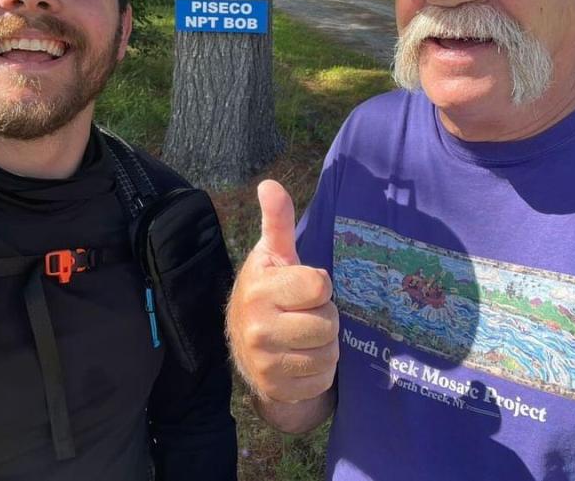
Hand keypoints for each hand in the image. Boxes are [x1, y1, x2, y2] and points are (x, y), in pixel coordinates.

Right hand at [227, 179, 338, 403]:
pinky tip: (300, 359)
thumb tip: (269, 184)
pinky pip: (322, 381)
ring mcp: (264, 363)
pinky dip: (318, 372)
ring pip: (329, 355)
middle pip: (328, 324)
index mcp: (260, 288)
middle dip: (324, 317)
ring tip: (303, 336)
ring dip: (325, 346)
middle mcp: (258, 328)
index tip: (303, 287)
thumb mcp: (274, 253)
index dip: (319, 286)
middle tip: (304, 314)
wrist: (246, 344)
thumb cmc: (270, 290)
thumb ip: (278, 219)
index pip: (319, 286)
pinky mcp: (274, 390)